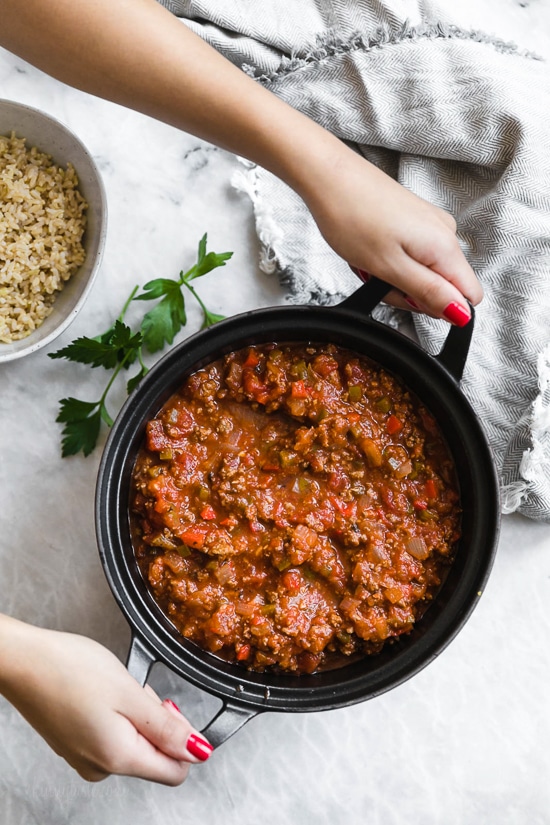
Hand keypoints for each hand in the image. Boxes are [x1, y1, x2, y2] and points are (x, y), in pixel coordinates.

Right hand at [0, 616, 212, 783]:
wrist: (23, 661)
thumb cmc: (71, 671)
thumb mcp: (129, 693)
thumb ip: (166, 727)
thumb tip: (197, 751)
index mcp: (119, 758)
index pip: (175, 771)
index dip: (184, 739)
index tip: (168, 707)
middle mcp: (101, 767)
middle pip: (155, 754)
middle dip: (157, 719)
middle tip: (136, 689)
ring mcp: (85, 757)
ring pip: (134, 741)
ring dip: (136, 713)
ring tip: (115, 686)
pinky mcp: (75, 744)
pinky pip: (112, 734)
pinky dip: (117, 713)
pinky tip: (102, 691)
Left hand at [300, 142, 482, 324]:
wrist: (329, 176)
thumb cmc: (352, 216)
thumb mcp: (390, 268)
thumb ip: (429, 293)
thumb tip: (462, 314)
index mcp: (445, 246)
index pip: (468, 296)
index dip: (438, 308)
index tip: (408, 296)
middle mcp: (445, 232)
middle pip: (443, 287)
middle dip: (409, 293)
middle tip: (379, 278)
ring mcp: (429, 224)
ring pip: (424, 272)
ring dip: (395, 277)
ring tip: (371, 261)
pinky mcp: (414, 220)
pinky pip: (411, 255)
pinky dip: (389, 261)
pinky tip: (371, 251)